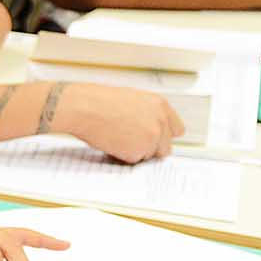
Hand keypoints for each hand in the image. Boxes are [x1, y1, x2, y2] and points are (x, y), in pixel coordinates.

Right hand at [54, 83, 182, 162]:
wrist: (84, 108)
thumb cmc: (99, 101)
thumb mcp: (131, 99)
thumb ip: (147, 114)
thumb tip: (149, 129)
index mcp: (160, 105)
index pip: (176, 129)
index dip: (164, 136)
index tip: (157, 140)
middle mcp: (160, 122)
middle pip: (165, 147)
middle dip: (150, 148)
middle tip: (131, 143)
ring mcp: (151, 138)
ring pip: (148, 155)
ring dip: (134, 152)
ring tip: (116, 138)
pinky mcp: (138, 152)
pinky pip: (133, 161)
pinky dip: (122, 156)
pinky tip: (111, 143)